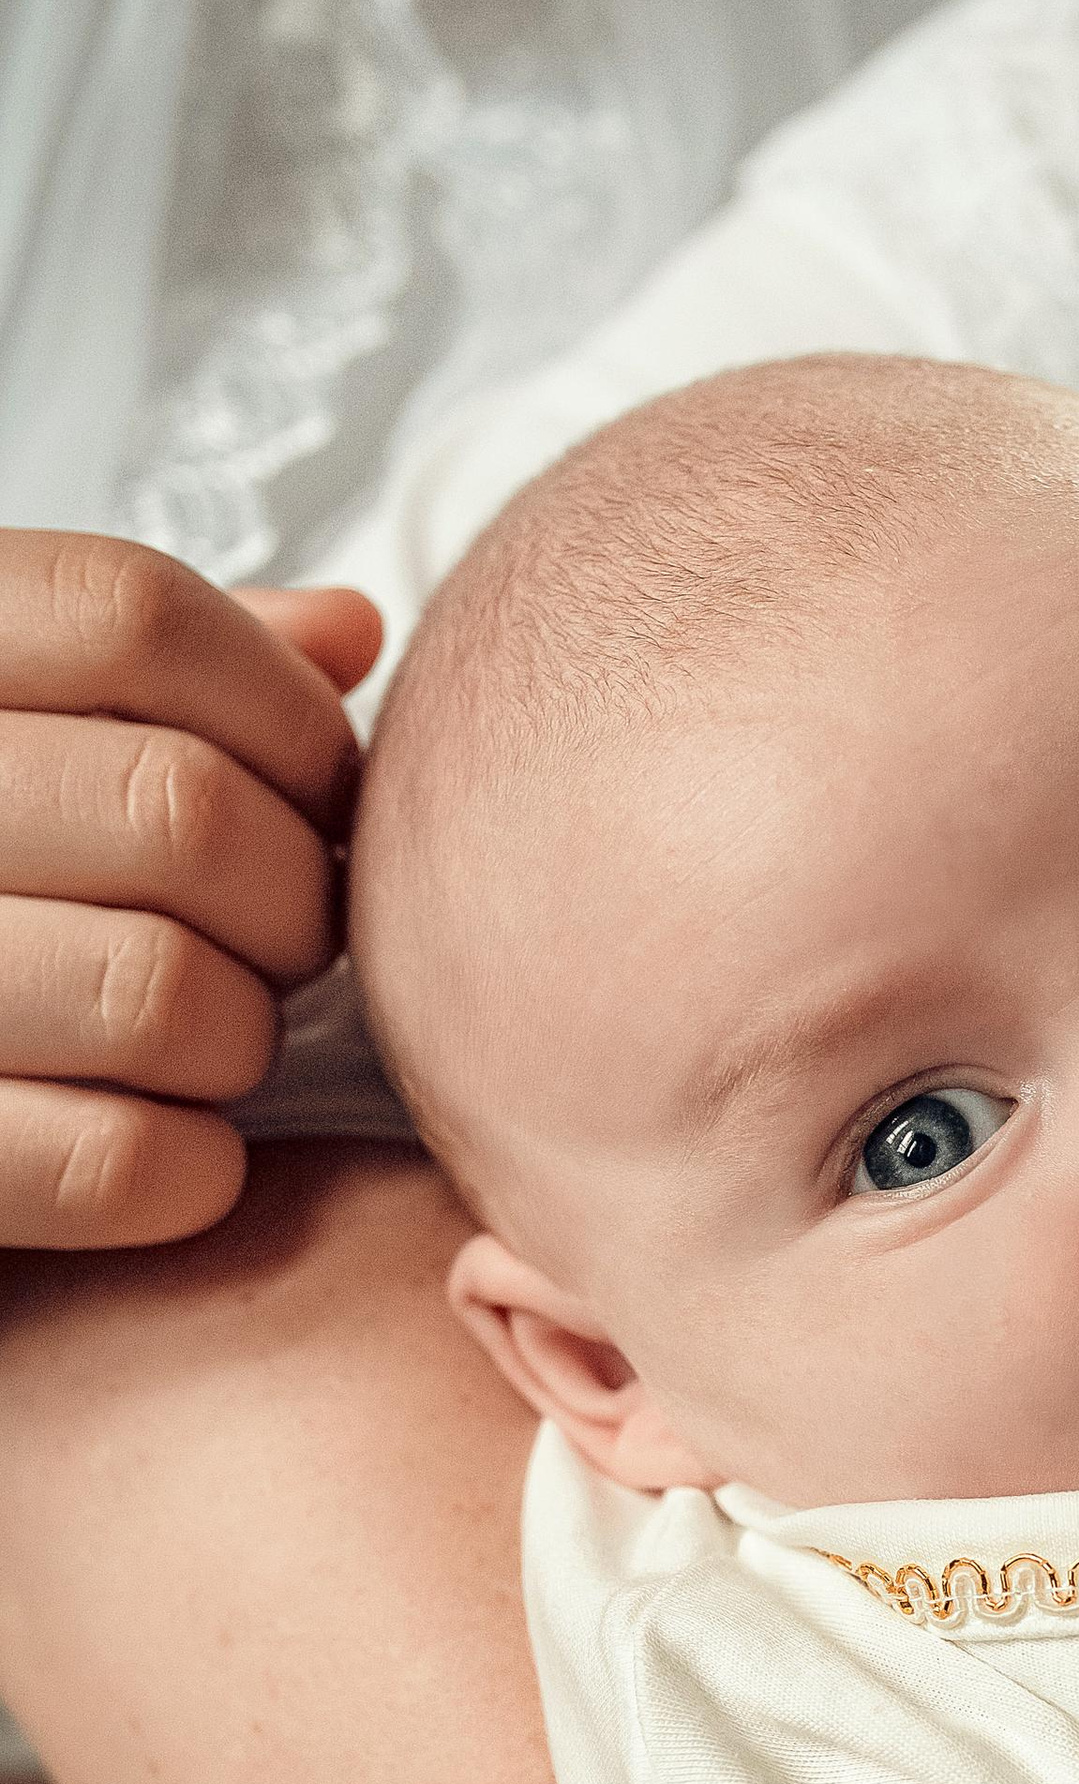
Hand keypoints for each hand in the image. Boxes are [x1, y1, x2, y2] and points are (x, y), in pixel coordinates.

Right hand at [0, 532, 380, 1248]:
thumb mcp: (26, 727)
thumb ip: (157, 682)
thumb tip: (343, 632)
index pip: (129, 615)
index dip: (281, 709)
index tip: (318, 788)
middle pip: (177, 809)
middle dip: (290, 896)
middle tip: (279, 940)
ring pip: (165, 995)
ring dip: (241, 1038)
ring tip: (209, 1040)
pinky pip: (119, 1164)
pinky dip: (195, 1168)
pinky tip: (175, 1144)